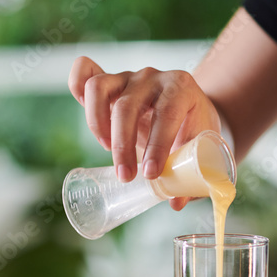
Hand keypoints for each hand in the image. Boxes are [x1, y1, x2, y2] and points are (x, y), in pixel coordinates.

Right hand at [67, 56, 222, 209]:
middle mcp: (152, 77)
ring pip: (100, 88)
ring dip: (97, 124)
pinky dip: (76, 86)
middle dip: (123, 145)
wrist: (188, 107)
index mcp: (181, 87)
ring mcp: (128, 77)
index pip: (166, 113)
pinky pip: (86, 74)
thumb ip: (190, 173)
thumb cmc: (192, 128)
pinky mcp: (110, 82)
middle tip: (126, 176)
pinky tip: (84, 112)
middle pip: (127, 105)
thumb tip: (175, 202)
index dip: (157, 145)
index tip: (151, 175)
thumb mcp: (200, 145)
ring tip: (107, 150)